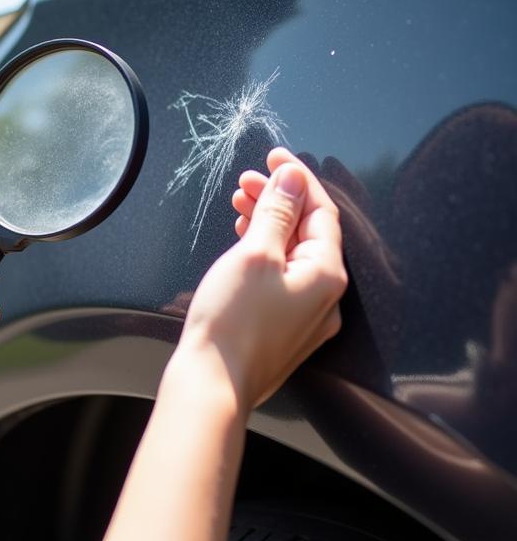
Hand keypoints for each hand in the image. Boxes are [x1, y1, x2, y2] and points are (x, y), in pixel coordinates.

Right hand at [171, 148, 347, 409]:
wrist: (213, 384)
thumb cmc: (232, 324)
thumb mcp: (254, 253)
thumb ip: (277, 212)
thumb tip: (292, 178)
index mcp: (326, 274)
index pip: (321, 211)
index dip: (297, 178)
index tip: (273, 156)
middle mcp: (325, 297)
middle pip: (308, 232)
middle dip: (279, 201)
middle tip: (246, 181)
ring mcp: (307, 318)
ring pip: (294, 255)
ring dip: (269, 226)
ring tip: (239, 207)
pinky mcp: (285, 331)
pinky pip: (284, 279)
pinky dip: (266, 255)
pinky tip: (243, 245)